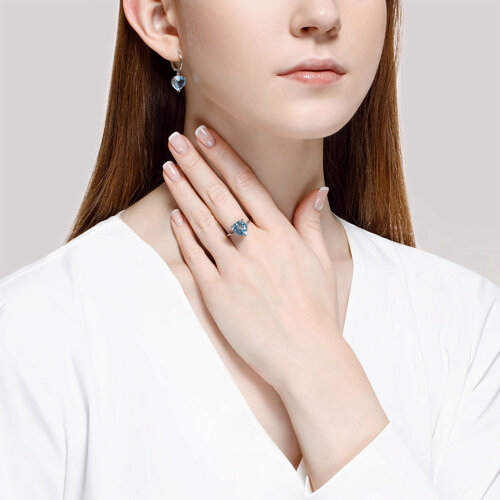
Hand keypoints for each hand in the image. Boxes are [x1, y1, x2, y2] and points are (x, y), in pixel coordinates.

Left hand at [162, 125, 339, 392]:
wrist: (306, 354)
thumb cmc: (316, 309)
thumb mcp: (321, 262)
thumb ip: (311, 224)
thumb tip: (317, 193)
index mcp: (281, 234)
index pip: (246, 184)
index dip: (223, 157)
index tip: (206, 135)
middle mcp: (256, 245)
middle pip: (219, 195)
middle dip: (196, 164)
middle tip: (176, 140)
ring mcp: (234, 268)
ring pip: (202, 221)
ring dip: (184, 191)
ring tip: (168, 168)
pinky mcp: (218, 293)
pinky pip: (196, 257)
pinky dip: (183, 234)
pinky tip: (174, 214)